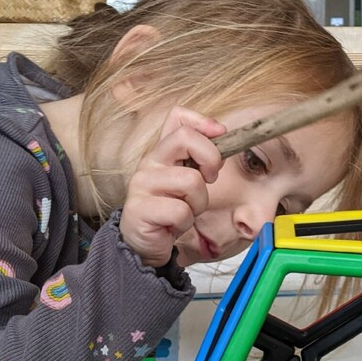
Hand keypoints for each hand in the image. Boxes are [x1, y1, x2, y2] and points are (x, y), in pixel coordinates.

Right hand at [120, 106, 225, 267]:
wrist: (146, 243)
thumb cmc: (172, 209)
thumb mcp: (190, 179)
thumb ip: (202, 157)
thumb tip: (222, 134)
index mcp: (163, 151)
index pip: (177, 116)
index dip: (202, 121)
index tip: (220, 134)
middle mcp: (150, 161)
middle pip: (185, 138)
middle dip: (210, 159)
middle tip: (209, 180)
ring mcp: (142, 184)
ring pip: (191, 181)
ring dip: (198, 202)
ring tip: (186, 210)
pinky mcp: (139, 209)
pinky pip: (181, 211)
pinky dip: (185, 222)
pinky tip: (173, 225)